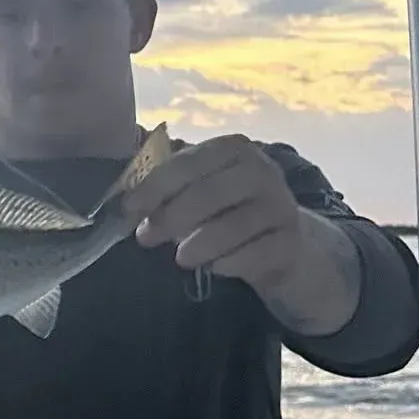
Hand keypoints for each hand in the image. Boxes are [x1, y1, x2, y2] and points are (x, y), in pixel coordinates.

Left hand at [123, 134, 306, 291]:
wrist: (286, 244)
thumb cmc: (231, 212)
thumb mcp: (203, 190)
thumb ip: (170, 188)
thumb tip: (126, 202)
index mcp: (233, 150)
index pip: (188, 163)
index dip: (154, 186)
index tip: (128, 209)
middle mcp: (262, 171)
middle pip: (209, 193)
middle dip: (171, 217)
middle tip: (146, 238)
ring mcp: (281, 206)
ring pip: (235, 225)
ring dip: (200, 243)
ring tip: (180, 258)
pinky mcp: (292, 242)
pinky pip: (257, 254)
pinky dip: (231, 262)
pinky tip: (215, 268)